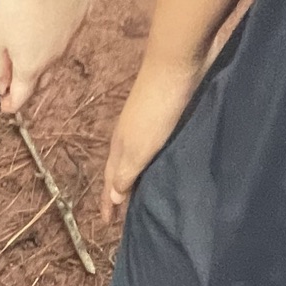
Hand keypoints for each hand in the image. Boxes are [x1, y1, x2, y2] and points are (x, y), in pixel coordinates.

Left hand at [0, 0, 92, 115]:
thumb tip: (2, 84)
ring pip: (57, 57)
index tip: (6, 106)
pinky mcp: (83, 14)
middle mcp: (55, 57)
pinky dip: (58, 33)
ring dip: (44, 60)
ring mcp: (73, 36)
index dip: (12, 105)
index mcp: (31, 65)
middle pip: (41, 81)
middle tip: (16, 80)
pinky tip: (50, 21)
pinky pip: (70, 31)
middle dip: (28, 84)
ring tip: (31, 49)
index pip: (22, 97)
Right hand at [103, 58, 201, 216]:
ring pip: (137, 157)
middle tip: (124, 212)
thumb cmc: (156, 107)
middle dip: (119, 191)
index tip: (108, 224)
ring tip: (143, 191)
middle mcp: (130, 137)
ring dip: (136, 175)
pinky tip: (164, 161)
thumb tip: (114, 196)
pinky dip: (153, 159)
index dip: (109, 203)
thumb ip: (126, 173)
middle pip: (121, 170)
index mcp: (121, 147)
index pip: (111, 182)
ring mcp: (147, 124)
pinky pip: (154, 146)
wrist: (177, 61)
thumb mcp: (139, 148)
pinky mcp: (166, 113)